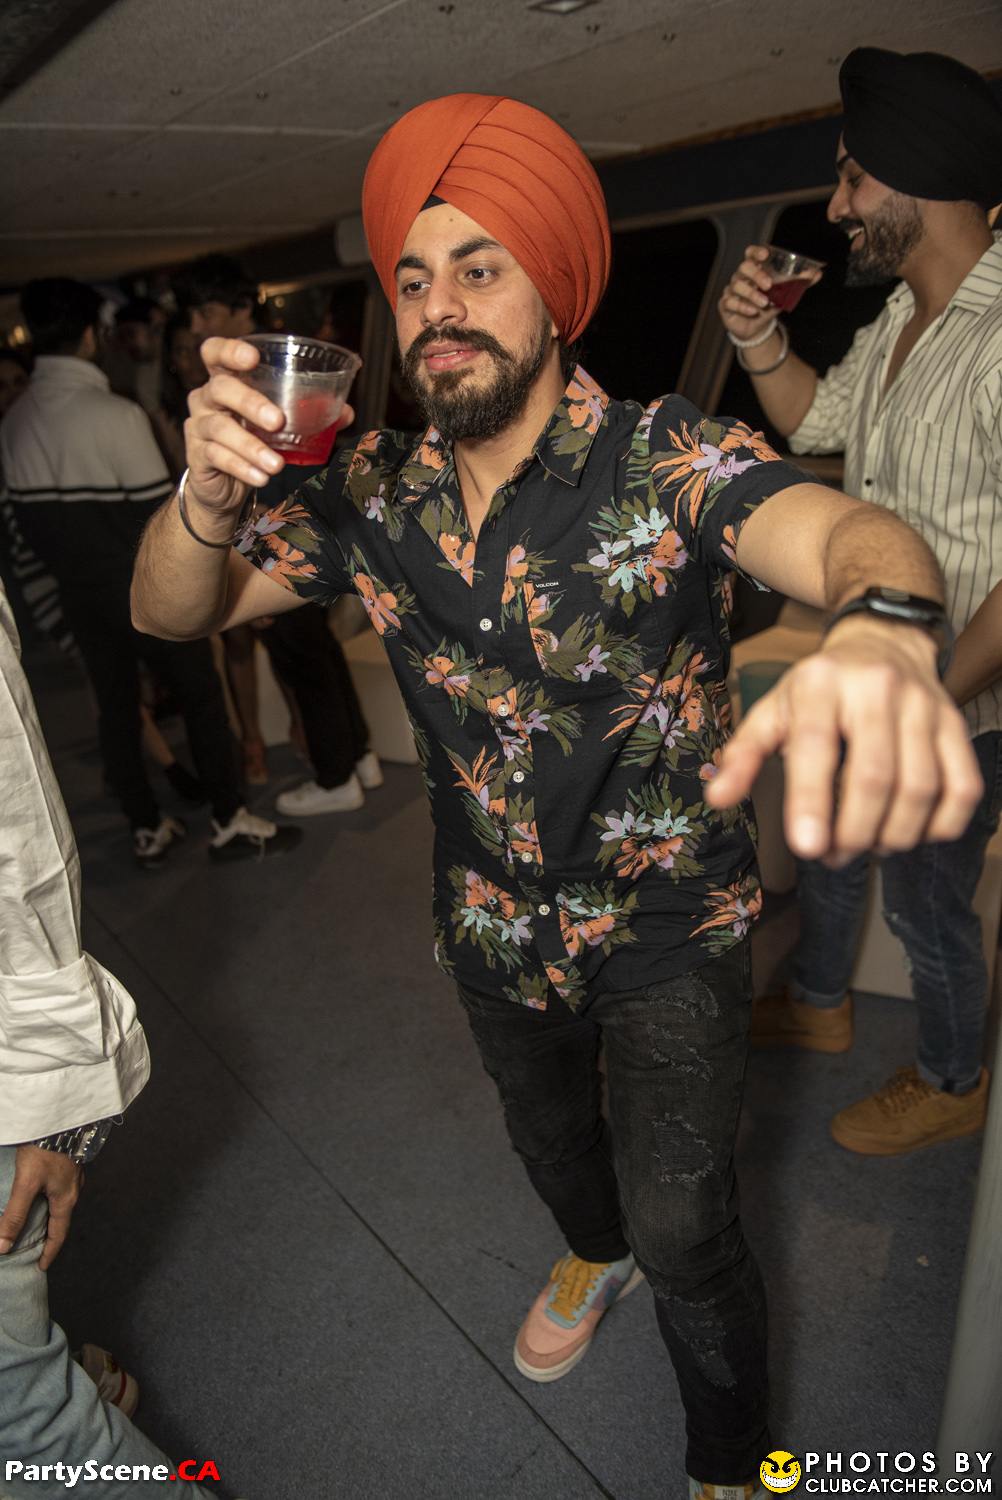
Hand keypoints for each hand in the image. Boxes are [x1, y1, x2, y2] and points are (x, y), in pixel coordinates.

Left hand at [0, 1144, 81, 1269]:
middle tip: (37, 1246)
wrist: (60, 1117)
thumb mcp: (26, 1184)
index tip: (41, 1266)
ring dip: (50, 1215)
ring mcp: (73, 1175)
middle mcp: (73, 1189)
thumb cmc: (45, 1150)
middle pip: (61, 1219)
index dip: (49, 1253)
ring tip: (36, 1220)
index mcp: (66, 1199)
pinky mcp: (68, 1162)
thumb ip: (15, 1215)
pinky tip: (41, 1190)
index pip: (58, 1234)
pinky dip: (50, 1198)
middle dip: (49, 1235)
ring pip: (61, 1202)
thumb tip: (2, 1246)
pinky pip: (60, 1188)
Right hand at [184, 337, 354, 521]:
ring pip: (219, 428)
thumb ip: (309, 414)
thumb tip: (346, 412)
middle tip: (278, 421)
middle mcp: (206, 399)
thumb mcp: (277, 425)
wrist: (223, 486)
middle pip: (220, 388)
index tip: (252, 358)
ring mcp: (198, 427)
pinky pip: (217, 457)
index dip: (229, 350)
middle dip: (250, 402)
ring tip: (276, 464)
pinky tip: (261, 476)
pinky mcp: (196, 455)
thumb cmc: (251, 442)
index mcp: (226, 380)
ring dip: (251, 446)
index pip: (214, 352)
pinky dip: (242, 468)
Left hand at [706, 617, 983, 860]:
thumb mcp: (773, 709)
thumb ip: (745, 754)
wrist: (883, 642)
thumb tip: (718, 798)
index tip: (807, 848)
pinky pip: (962, 787)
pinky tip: (912, 833)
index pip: (816, 746)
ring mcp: (924, 705)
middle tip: (833, 855)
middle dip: (853, 831)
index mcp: (821, 684)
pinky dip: (940, 825)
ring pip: (920, 788)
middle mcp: (878, 688)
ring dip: (892, 835)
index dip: (812, 800)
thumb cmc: (820, 689)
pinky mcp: (956, 724)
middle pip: (874, 777)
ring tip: (866, 846)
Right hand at [717, 245, 816, 342]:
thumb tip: (817, 273)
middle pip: (743, 268)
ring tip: (763, 303)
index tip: (765, 255)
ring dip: (751, 294)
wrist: (757, 327)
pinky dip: (742, 306)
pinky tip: (752, 311)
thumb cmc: (769, 304)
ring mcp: (732, 290)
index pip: (750, 254)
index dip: (756, 252)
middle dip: (756, 274)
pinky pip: (730, 302)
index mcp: (755, 269)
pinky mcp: (726, 304)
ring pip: (737, 286)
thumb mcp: (785, 293)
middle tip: (768, 285)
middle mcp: (741, 277)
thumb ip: (799, 282)